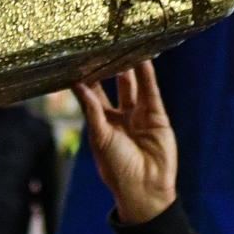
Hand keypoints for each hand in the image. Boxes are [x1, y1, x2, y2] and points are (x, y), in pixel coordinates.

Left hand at [73, 60, 177, 224]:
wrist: (145, 189)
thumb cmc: (116, 168)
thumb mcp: (100, 137)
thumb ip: (91, 109)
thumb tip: (76, 84)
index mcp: (101, 122)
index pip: (92, 93)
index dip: (87, 76)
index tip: (79, 56)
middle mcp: (119, 116)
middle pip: (112, 85)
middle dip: (108, 66)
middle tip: (102, 44)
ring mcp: (138, 114)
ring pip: (132, 85)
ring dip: (128, 67)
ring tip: (122, 44)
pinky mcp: (156, 115)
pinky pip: (151, 92)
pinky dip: (147, 76)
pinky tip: (143, 59)